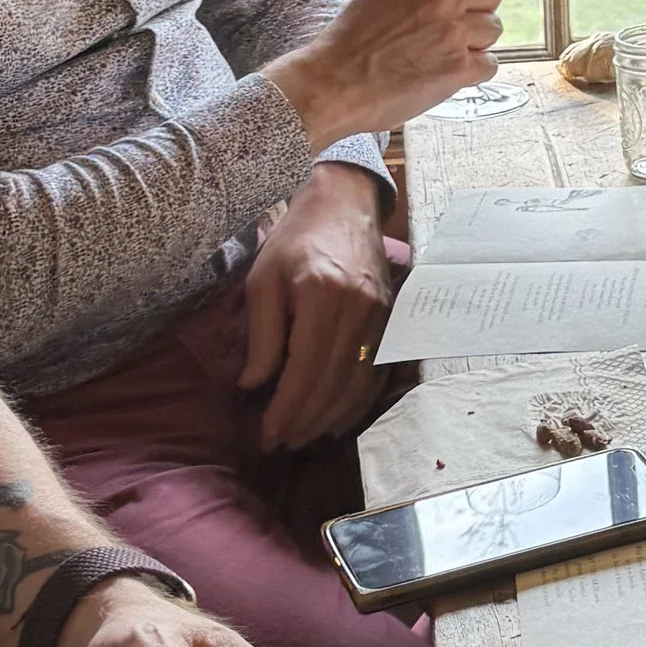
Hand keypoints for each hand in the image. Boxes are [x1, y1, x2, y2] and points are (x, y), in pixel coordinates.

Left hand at [243, 164, 394, 448]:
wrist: (346, 202)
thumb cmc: (296, 238)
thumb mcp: (263, 279)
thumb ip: (261, 334)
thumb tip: (255, 385)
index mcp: (323, 296)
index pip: (305, 370)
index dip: (286, 410)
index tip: (267, 434)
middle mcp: (359, 310)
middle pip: (333, 384)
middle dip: (305, 422)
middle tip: (280, 443)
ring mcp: (380, 316)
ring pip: (358, 385)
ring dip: (330, 419)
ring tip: (303, 437)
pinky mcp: (390, 320)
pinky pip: (375, 373)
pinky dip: (356, 402)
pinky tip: (336, 418)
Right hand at [265, 0, 503, 149]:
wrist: (334, 82)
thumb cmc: (347, 43)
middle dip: (483, 7)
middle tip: (467, 26)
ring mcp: (453, 32)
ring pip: (494, 28)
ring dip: (478, 42)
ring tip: (452, 54)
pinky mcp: (458, 67)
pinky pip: (490, 64)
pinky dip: (476, 71)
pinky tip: (454, 75)